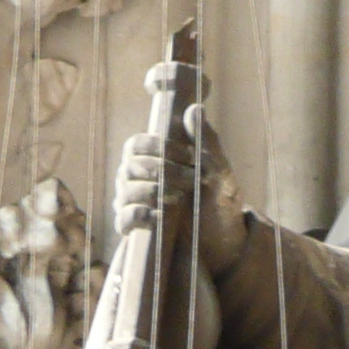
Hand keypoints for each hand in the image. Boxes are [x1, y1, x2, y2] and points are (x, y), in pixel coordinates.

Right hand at [113, 102, 249, 274]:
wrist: (225, 238)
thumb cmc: (219, 198)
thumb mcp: (220, 170)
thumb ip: (207, 141)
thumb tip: (194, 110)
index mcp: (154, 158)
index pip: (137, 144)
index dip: (159, 148)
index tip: (190, 157)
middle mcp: (138, 178)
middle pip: (129, 166)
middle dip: (161, 171)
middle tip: (191, 180)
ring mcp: (134, 203)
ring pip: (125, 191)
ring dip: (152, 192)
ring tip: (179, 198)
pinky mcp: (137, 228)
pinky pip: (123, 220)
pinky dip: (139, 216)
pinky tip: (160, 216)